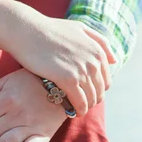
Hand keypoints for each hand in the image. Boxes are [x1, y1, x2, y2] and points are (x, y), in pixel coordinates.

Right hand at [2, 3, 116, 116]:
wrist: (26, 30)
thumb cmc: (50, 29)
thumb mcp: (79, 28)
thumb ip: (99, 41)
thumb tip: (115, 60)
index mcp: (97, 50)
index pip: (105, 80)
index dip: (97, 90)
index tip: (87, 95)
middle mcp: (93, 60)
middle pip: (99, 91)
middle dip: (92, 100)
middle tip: (81, 105)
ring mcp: (82, 70)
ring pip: (91, 98)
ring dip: (85, 107)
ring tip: (76, 109)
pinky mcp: (68, 79)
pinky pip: (80, 102)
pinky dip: (78, 109)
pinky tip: (72, 112)